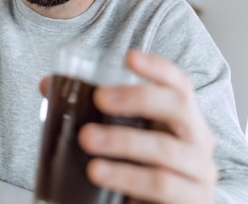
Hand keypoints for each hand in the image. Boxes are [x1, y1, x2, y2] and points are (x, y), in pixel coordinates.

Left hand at [39, 50, 216, 202]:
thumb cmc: (141, 172)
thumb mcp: (123, 140)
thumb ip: (93, 113)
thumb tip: (48, 85)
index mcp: (184, 120)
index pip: (180, 84)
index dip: (158, 68)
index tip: (129, 57)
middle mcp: (199, 141)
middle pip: (178, 107)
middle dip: (138, 98)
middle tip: (100, 98)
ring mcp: (200, 174)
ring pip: (165, 150)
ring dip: (123, 141)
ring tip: (87, 139)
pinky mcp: (192, 202)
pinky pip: (161, 186)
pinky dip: (127, 178)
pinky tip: (99, 173)